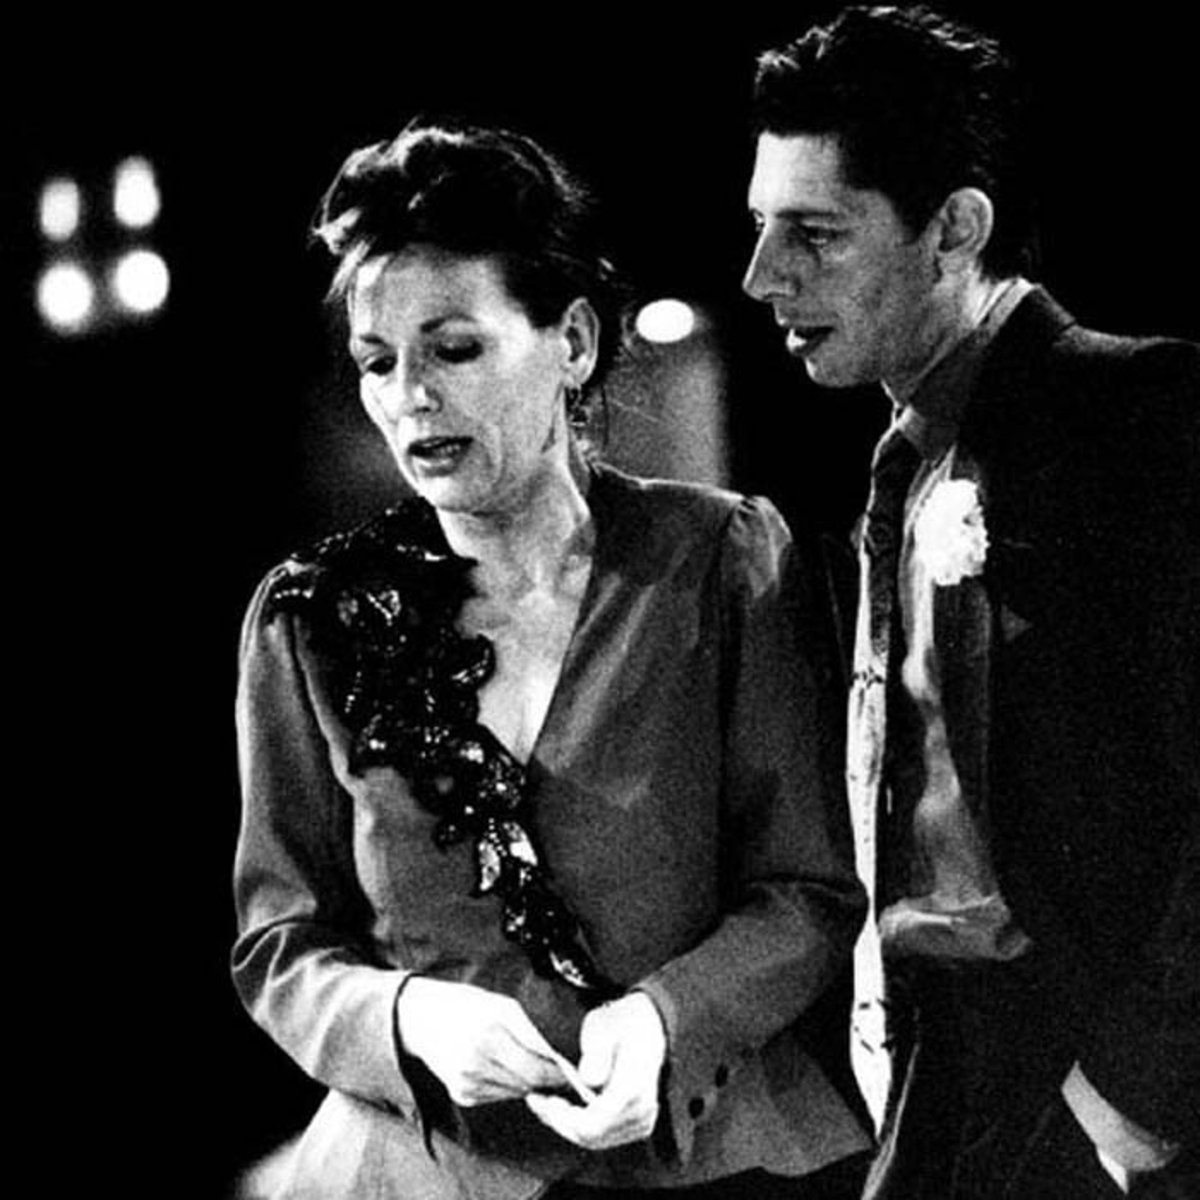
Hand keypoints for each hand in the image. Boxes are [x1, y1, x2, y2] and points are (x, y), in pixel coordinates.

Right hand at [395, 978, 568, 1105]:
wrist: (421, 1018)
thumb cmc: (467, 1005)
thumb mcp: (502, 1006)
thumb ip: (531, 1034)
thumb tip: (557, 1061)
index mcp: (490, 1034)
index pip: (536, 1068)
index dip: (557, 1074)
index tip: (570, 1072)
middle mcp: (476, 1062)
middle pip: (528, 1084)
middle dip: (545, 1079)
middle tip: (555, 1071)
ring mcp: (467, 1083)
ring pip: (515, 1092)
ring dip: (525, 1081)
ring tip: (519, 1060)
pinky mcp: (461, 1095)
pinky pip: (497, 1096)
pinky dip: (505, 1085)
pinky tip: (497, 1066)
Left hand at [525, 992, 666, 1149]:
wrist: (648, 1025)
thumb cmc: (621, 1022)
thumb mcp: (604, 1026)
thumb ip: (597, 1051)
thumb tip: (589, 1079)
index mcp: (634, 1087)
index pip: (593, 1123)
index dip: (562, 1118)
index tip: (540, 1099)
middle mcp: (642, 1110)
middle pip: (591, 1135)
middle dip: (558, 1121)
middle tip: (535, 1100)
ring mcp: (641, 1121)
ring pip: (594, 1139)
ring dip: (564, 1124)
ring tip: (543, 1102)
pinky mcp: (637, 1125)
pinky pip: (602, 1136)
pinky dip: (577, 1125)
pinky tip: (560, 1108)